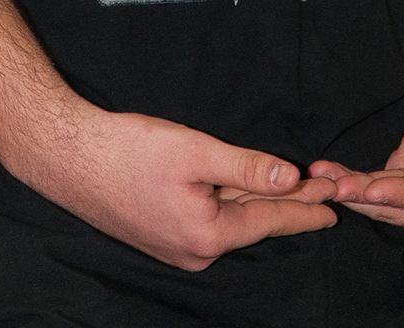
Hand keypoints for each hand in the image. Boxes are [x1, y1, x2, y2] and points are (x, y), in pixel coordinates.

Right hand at [12, 104, 337, 268]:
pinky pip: (206, 219)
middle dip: (287, 204)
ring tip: (289, 188)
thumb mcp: (195, 152)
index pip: (270, 219)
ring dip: (256, 202)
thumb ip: (246, 168)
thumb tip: (292, 180)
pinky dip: (228, 203)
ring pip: (228, 220)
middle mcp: (194, 252)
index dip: (305, 207)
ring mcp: (174, 248)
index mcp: (207, 235)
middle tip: (322, 189)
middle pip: (251, 222)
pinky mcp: (159, 235)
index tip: (335, 202)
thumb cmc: (129, 150)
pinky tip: (238, 190)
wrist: (69, 157)